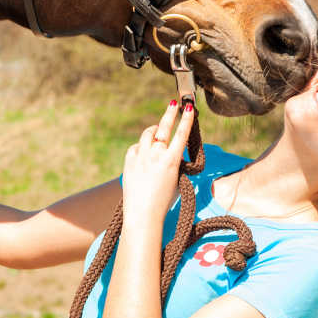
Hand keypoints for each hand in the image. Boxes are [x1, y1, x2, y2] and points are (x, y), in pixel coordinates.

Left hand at [121, 101, 195, 221]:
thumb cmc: (163, 200)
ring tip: (158, 131)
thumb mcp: (176, 179)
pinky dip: (142, 147)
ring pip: (148, 134)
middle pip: (164, 127)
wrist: (142, 213)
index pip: (181, 134)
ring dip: (154, 131)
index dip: (186, 119)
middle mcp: (156, 154)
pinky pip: (137, 146)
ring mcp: (141, 156)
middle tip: (174, 103)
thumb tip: (170, 150)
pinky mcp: (129, 160)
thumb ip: (173, 161)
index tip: (188, 107)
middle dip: (170, 113)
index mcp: (172, 160)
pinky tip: (144, 153)